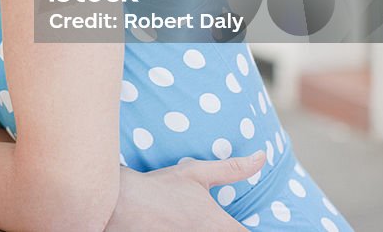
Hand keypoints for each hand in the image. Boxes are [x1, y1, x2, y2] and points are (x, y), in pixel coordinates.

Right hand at [106, 151, 264, 230]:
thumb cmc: (158, 186)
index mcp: (217, 225)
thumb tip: (262, 157)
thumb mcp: (195, 173)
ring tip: (195, 223)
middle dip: (228, 231)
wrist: (120, 203)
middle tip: (211, 221)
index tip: (242, 224)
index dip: (247, 230)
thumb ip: (232, 169)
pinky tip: (179, 227)